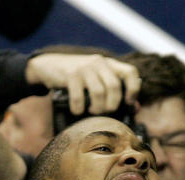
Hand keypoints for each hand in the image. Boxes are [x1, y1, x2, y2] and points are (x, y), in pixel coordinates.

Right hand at [26, 53, 140, 115]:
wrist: (50, 66)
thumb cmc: (79, 78)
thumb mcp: (97, 79)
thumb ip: (115, 91)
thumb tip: (134, 108)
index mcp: (109, 64)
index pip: (130, 72)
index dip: (133, 89)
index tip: (128, 102)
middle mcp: (99, 62)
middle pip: (114, 86)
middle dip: (112, 105)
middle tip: (105, 112)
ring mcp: (84, 67)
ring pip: (99, 93)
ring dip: (97, 108)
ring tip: (92, 111)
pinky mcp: (70, 74)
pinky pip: (79, 97)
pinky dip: (79, 108)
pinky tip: (77, 110)